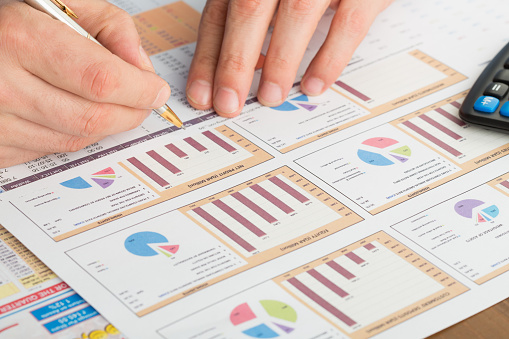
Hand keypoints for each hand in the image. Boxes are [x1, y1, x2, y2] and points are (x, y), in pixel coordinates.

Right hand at [0, 0, 170, 166]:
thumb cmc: (8, 21)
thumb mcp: (57, 1)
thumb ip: (108, 24)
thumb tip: (141, 67)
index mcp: (20, 38)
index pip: (101, 80)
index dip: (139, 90)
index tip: (155, 90)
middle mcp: (2, 85)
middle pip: (93, 118)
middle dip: (131, 112)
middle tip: (142, 101)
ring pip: (75, 139)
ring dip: (104, 125)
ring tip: (106, 102)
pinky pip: (51, 150)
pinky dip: (72, 133)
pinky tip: (69, 110)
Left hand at [186, 0, 392, 116]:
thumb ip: (256, 19)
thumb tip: (243, 67)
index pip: (220, 12)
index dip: (209, 56)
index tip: (202, 95)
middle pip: (249, 9)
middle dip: (235, 63)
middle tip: (228, 104)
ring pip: (296, 13)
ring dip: (279, 61)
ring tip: (270, 98)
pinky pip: (348, 24)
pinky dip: (330, 58)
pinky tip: (315, 85)